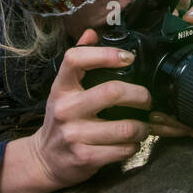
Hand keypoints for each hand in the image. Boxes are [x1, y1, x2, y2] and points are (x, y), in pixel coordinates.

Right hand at [24, 28, 153, 192]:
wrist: (44, 160)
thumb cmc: (62, 120)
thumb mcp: (64, 89)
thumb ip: (79, 62)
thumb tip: (92, 32)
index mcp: (61, 87)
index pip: (76, 59)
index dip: (106, 54)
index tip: (129, 58)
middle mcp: (65, 109)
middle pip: (112, 92)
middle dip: (140, 95)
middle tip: (147, 100)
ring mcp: (74, 135)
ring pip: (125, 127)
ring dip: (142, 126)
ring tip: (143, 125)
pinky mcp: (85, 158)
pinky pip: (123, 149)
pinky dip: (135, 145)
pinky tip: (132, 142)